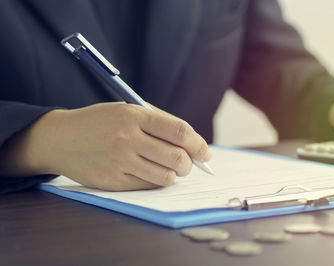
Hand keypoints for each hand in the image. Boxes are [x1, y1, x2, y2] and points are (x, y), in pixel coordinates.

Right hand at [0, 102, 210, 190]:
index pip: (179, 131)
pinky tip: (149, 172)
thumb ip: (158, 123)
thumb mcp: (126, 111)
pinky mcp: (112, 181)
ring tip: (167, 167)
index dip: (198, 144)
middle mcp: (127, 138)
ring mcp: (119, 161)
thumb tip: (192, 142)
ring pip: (166, 176)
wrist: (60, 139)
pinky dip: (155, 180)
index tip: (206, 153)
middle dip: (189, 163)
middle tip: (187, 163)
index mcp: (133, 115)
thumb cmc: (101, 123)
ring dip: (173, 174)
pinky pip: (148, 186)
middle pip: (177, 157)